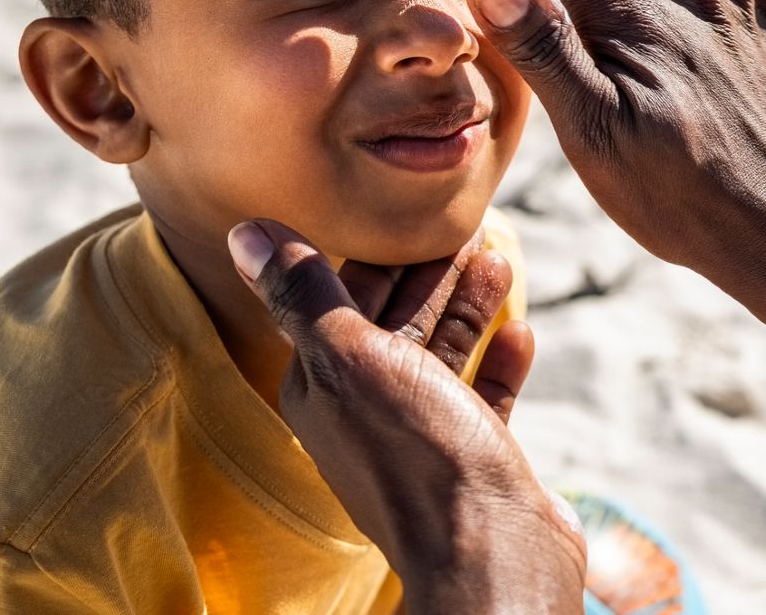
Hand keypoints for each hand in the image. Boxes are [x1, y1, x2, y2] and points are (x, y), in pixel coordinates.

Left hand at [226, 220, 585, 613]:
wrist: (491, 549)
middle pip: (395, 324)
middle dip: (429, 275)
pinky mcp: (473, 459)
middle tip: (469, 227)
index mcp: (322, 387)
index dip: (379, 254)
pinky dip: (498, 362)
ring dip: (469, 306)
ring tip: (501, 261)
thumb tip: (245, 233)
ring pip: (441, 355)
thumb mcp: (351, 357)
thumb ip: (304, 294)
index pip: (341, 301)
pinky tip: (520, 332)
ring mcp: (423, 438)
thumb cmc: (418, 452)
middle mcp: (366, 412)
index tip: (415, 215)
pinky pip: (482, 398)